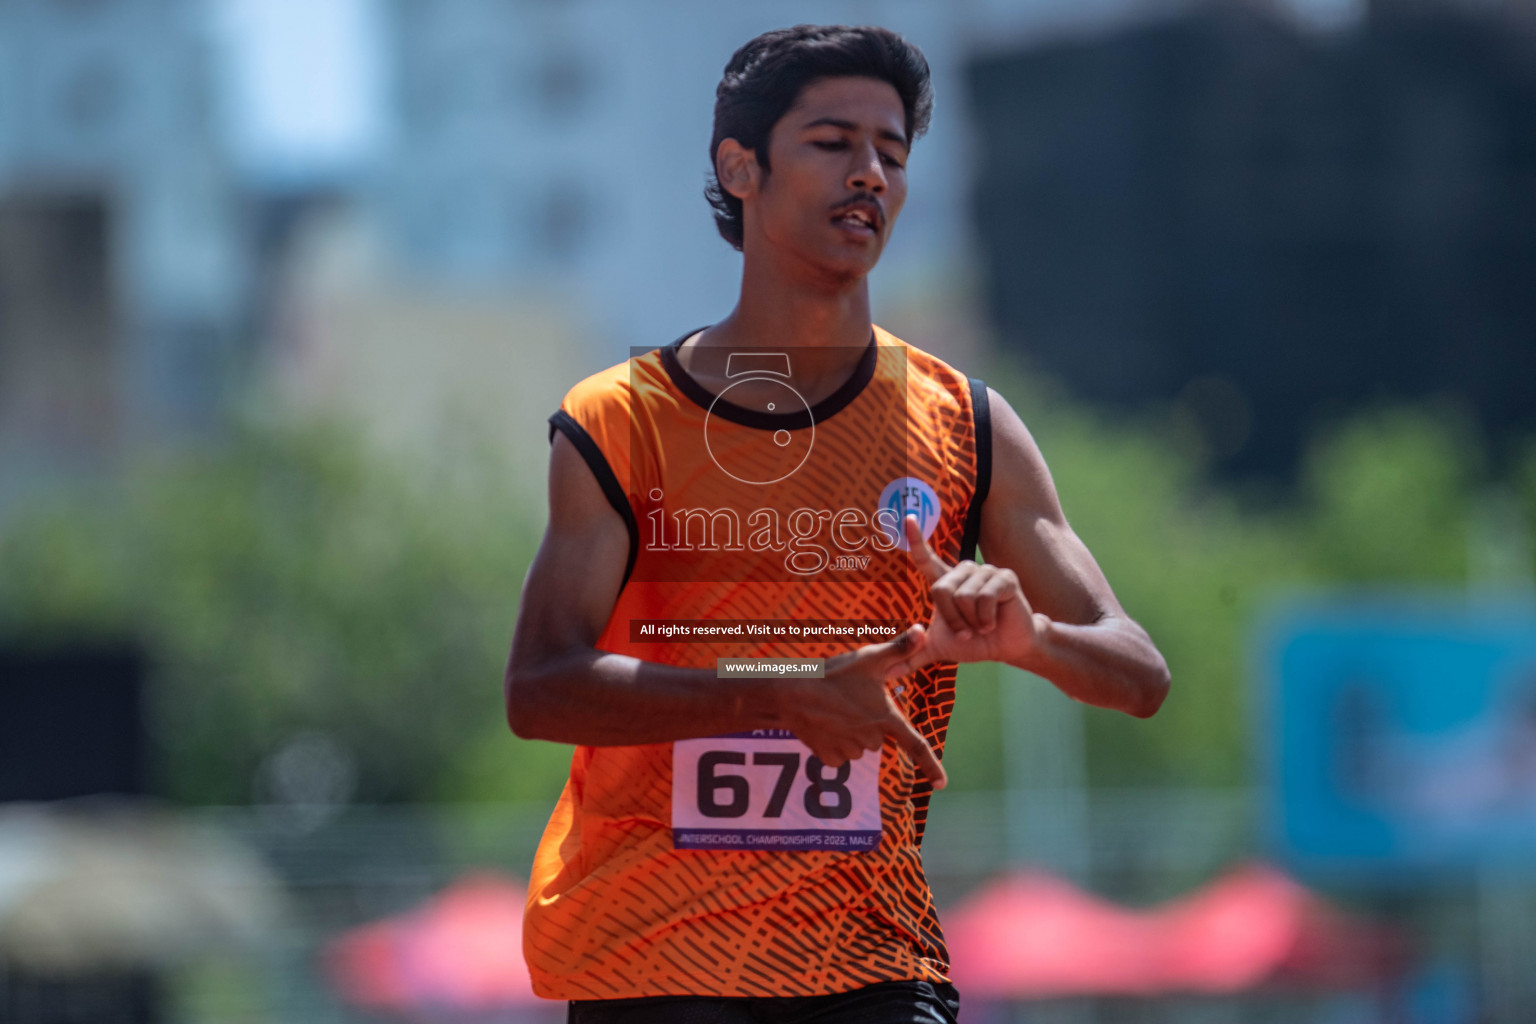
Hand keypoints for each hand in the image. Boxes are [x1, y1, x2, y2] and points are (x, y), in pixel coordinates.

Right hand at [777, 625, 946, 789]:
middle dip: (868, 723)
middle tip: (850, 701)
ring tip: (833, 710)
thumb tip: (923, 630)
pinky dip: (833, 742)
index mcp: (885, 718)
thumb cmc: (833, 675)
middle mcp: (870, 738)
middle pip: (877, 736)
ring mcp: (849, 750)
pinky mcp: (829, 757)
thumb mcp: (868, 658)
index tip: (942, 785)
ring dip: (850, 732)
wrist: (792, 694)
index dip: (931, 766)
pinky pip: (838, 754)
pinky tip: (823, 724)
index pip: (916, 745)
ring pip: (857, 745)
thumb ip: (899, 648)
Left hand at [887, 514, 1044, 672]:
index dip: (916, 541)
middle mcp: (963, 571)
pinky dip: (985, 618)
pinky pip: (984, 597)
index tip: (908, 519)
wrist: (1007, 647)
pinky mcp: (1004, 577)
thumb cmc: (974, 642)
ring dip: (970, 621)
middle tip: (966, 631)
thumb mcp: (939, 649)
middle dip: (952, 620)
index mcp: (946, 582)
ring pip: (962, 596)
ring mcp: (985, 571)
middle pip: (940, 590)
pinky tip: (993, 622)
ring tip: (981, 626)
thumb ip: (913, 655)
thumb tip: (885, 674)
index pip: (926, 559)